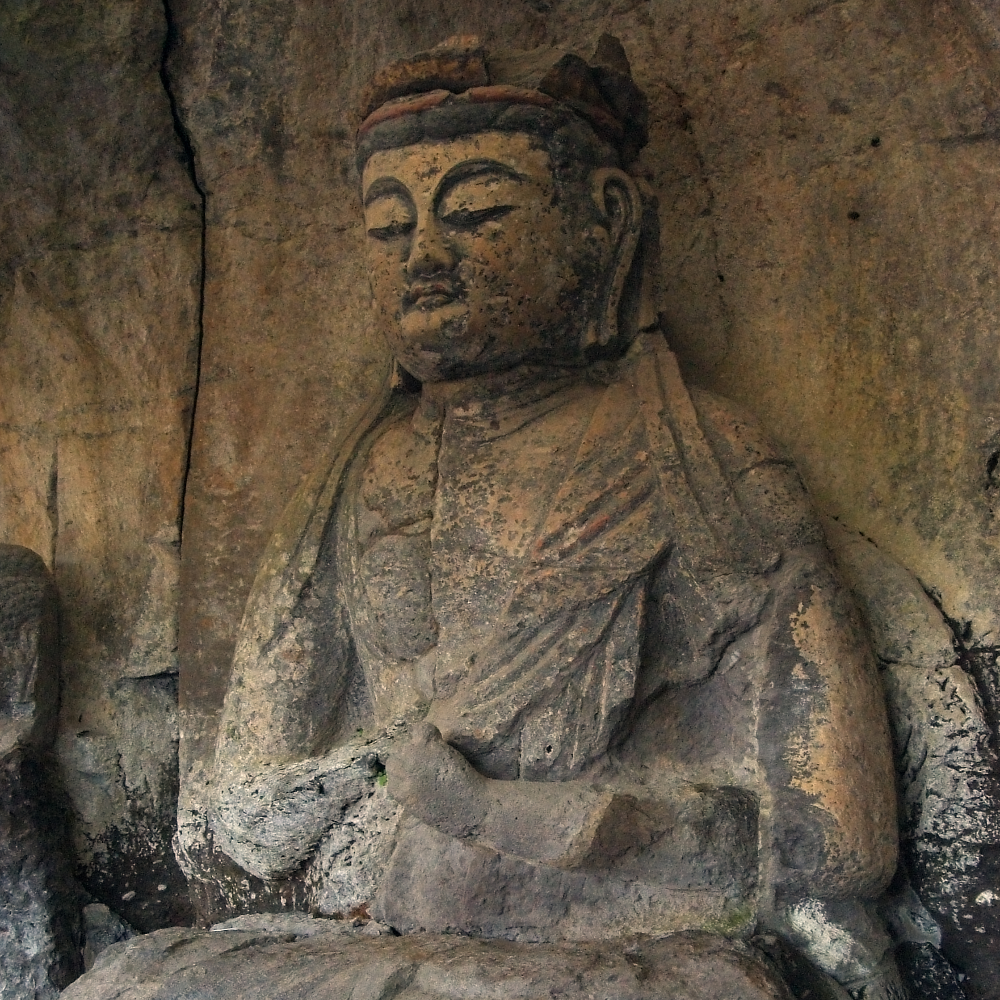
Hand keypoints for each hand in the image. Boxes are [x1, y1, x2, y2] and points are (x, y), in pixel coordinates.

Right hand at [384, 722, 487, 837]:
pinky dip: (429, 731)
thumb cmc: (453, 817)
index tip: (418, 770)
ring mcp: (413, 758)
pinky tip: (440, 740)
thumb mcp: (420, 808)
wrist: (474, 811)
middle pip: (396, 756)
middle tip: (427, 760)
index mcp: (397, 792)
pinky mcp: (428, 747)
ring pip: (406, 743)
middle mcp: (400, 773)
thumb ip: (410, 790)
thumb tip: (410, 775)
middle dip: (408, 757)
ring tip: (434, 753)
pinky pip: (421, 729)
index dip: (405, 769)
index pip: (391, 771)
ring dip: (418, 746)